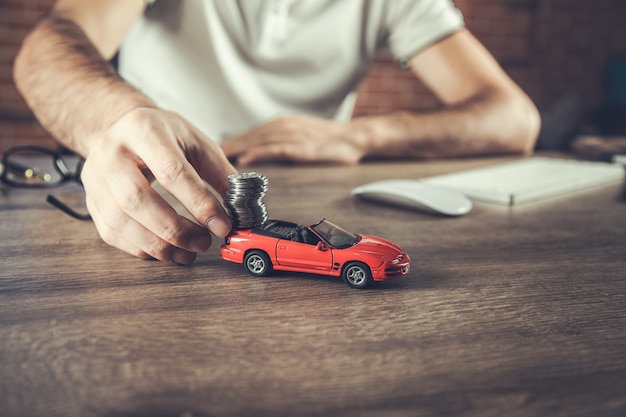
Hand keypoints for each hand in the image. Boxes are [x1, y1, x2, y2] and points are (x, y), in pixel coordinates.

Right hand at [81, 107, 236, 263]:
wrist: (123, 129)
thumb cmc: (165, 137)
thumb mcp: (197, 144)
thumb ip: (220, 175)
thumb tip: (239, 211)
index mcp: (143, 129)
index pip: (171, 172)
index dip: (199, 204)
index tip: (222, 226)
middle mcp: (110, 151)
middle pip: (136, 200)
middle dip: (175, 229)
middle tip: (203, 243)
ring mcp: (94, 177)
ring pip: (120, 221)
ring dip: (159, 245)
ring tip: (188, 252)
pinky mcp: (91, 201)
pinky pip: (112, 233)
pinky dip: (141, 248)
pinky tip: (166, 250)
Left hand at [221, 115, 365, 164]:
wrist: (354, 137)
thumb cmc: (328, 141)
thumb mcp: (299, 138)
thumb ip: (279, 144)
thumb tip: (258, 154)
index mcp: (280, 125)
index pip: (248, 134)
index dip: (228, 143)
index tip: (208, 151)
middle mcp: (281, 126)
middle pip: (247, 136)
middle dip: (224, 147)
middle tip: (201, 156)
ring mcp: (291, 135)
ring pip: (256, 141)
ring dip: (235, 150)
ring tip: (215, 159)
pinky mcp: (301, 146)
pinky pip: (275, 149)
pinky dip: (258, 153)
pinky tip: (244, 159)